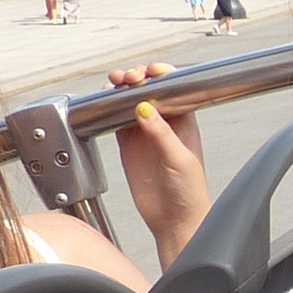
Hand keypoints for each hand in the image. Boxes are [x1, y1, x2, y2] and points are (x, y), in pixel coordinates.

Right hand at [106, 63, 209, 267]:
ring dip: (121, 89)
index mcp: (184, 122)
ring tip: (113, 83)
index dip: (162, 75)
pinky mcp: (129, 145)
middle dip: (137, 78)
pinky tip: (104, 101)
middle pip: (148, 90)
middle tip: (128, 78)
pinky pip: (116, 119)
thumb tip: (144, 107)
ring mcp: (145, 133)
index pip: (173, 89)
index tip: (150, 71)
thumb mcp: (179, 160)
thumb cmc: (189, 192)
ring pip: (130, 101)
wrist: (174, 221)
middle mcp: (164, 123)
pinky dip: (109, 107)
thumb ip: (161, 134)